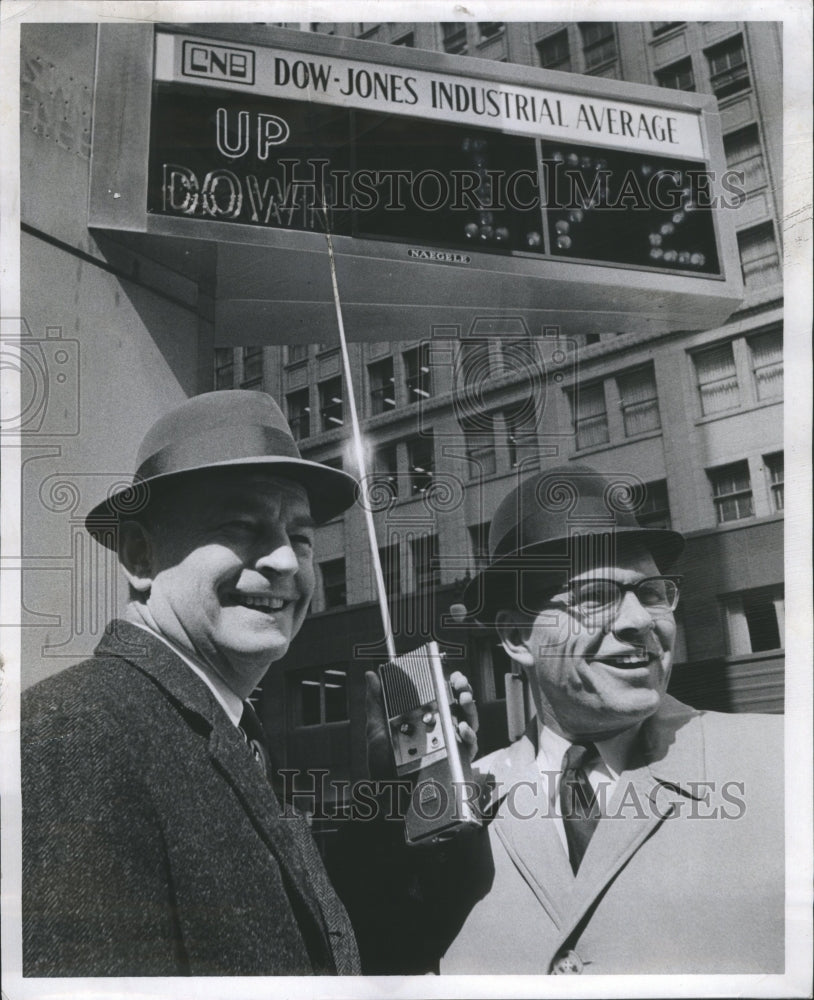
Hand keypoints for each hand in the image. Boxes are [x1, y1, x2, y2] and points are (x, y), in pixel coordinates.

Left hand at [365, 668, 479, 780]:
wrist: (387, 796)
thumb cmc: (382, 765)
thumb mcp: (377, 730)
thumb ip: (376, 702)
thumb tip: (371, 675)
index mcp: (423, 717)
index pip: (441, 694)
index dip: (449, 681)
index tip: (450, 673)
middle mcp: (439, 728)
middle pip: (459, 704)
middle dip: (464, 689)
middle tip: (460, 683)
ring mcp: (449, 744)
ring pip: (469, 721)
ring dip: (469, 708)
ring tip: (464, 699)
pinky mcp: (456, 761)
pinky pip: (470, 747)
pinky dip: (469, 735)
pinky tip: (462, 729)